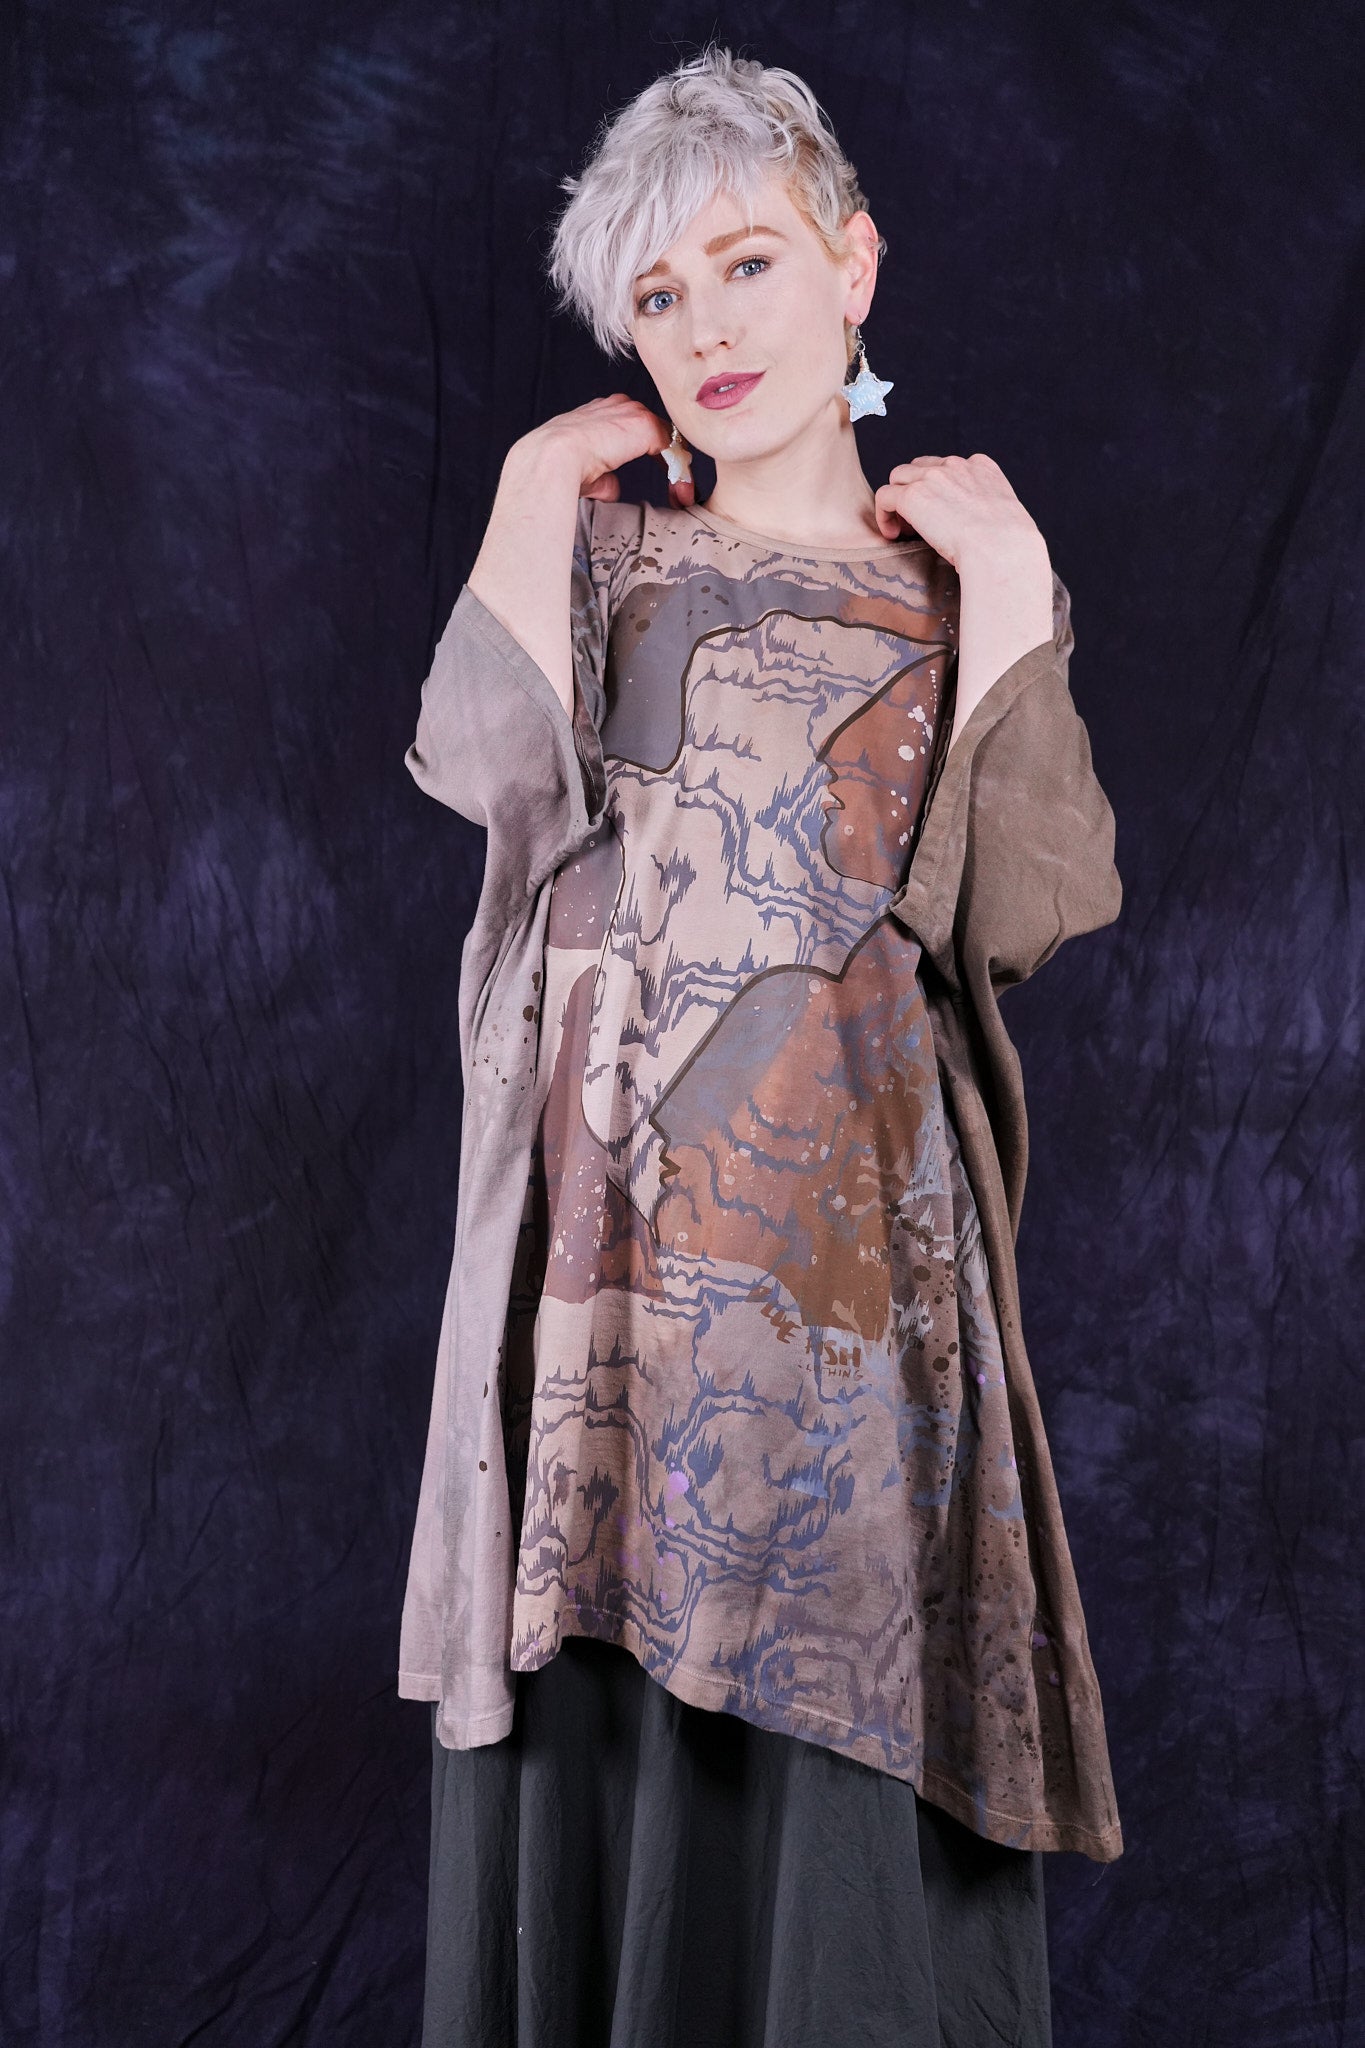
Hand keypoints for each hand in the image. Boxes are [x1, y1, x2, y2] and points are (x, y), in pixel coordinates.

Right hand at [518, 394, 694, 509]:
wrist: (552, 458)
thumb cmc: (558, 468)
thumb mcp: (586, 472)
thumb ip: (605, 477)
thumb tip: (614, 487)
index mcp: (602, 413)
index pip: (638, 428)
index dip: (655, 452)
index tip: (665, 475)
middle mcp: (618, 406)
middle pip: (657, 429)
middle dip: (670, 458)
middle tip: (680, 488)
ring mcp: (631, 412)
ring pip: (667, 437)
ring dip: (677, 466)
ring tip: (683, 492)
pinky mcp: (643, 424)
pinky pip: (671, 446)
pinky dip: (678, 469)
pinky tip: (681, 489)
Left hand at [873, 453, 1041, 571]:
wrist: (1002, 549)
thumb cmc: (1008, 546)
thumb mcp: (1005, 517)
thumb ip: (988, 512)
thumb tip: (981, 531)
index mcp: (981, 467)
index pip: (948, 467)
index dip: (937, 490)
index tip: (940, 514)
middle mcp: (955, 465)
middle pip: (919, 468)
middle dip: (915, 491)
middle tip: (918, 524)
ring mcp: (932, 477)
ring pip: (898, 478)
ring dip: (898, 501)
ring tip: (904, 530)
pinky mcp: (912, 496)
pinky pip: (884, 496)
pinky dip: (884, 514)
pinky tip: (892, 534)